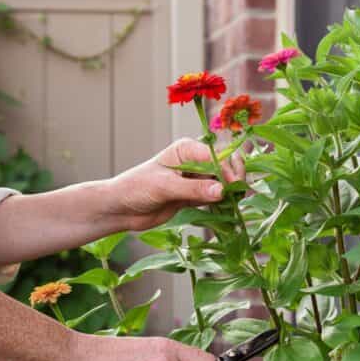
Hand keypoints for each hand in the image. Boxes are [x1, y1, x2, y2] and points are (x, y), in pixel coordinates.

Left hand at [107, 138, 245, 230]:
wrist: (120, 208)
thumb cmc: (136, 188)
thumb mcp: (165, 187)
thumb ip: (194, 189)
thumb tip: (223, 190)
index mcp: (187, 149)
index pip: (217, 155)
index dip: (228, 170)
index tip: (233, 187)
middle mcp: (194, 161)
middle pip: (225, 167)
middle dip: (234, 179)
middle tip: (239, 196)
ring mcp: (195, 179)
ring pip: (223, 183)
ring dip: (231, 193)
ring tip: (235, 205)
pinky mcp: (195, 196)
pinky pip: (215, 198)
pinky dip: (223, 204)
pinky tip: (227, 211)